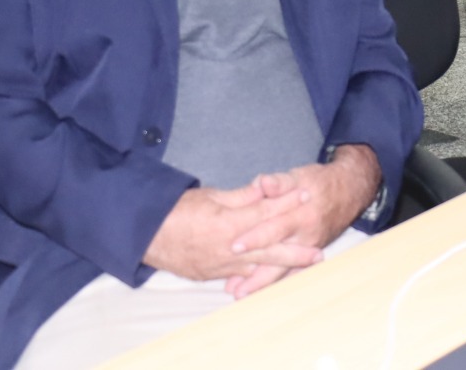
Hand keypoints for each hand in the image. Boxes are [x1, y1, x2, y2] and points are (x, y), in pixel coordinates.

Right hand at [142, 180, 316, 281]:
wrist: (146, 234)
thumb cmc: (175, 210)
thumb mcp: (209, 196)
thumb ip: (241, 196)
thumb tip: (265, 188)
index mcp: (228, 224)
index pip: (265, 212)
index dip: (287, 202)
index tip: (306, 194)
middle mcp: (228, 248)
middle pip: (269, 247)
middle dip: (296, 248)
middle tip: (319, 249)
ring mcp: (221, 265)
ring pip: (258, 266)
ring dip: (283, 266)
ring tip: (304, 265)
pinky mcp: (212, 275)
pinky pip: (241, 277)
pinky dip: (258, 278)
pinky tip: (274, 278)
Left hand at [221, 145, 381, 297]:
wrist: (348, 192)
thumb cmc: (318, 183)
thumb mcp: (300, 176)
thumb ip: (280, 182)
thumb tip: (263, 182)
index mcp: (302, 215)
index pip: (276, 228)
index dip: (255, 237)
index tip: (234, 247)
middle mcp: (307, 236)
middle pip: (279, 259)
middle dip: (256, 275)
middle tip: (235, 289)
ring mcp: (309, 249)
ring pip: (284, 271)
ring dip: (262, 284)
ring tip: (239, 295)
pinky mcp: (309, 255)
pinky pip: (292, 273)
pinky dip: (274, 282)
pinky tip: (256, 291)